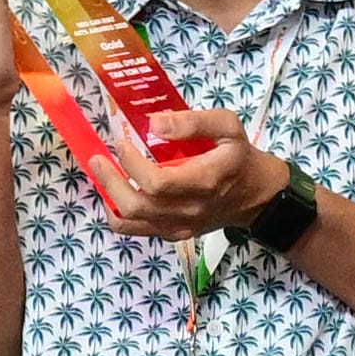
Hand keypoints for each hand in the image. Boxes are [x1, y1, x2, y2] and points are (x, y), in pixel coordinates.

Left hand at [88, 109, 276, 246]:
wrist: (256, 196)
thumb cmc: (239, 157)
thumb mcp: (228, 127)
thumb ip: (193, 122)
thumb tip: (154, 123)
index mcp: (204, 182)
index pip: (157, 182)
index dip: (132, 163)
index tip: (123, 141)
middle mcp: (190, 209)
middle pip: (138, 205)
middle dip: (111, 180)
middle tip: (98, 158)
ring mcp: (180, 226)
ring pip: (132, 222)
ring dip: (110, 196)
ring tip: (102, 173)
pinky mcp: (174, 233)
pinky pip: (137, 230)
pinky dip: (118, 214)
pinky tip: (114, 193)